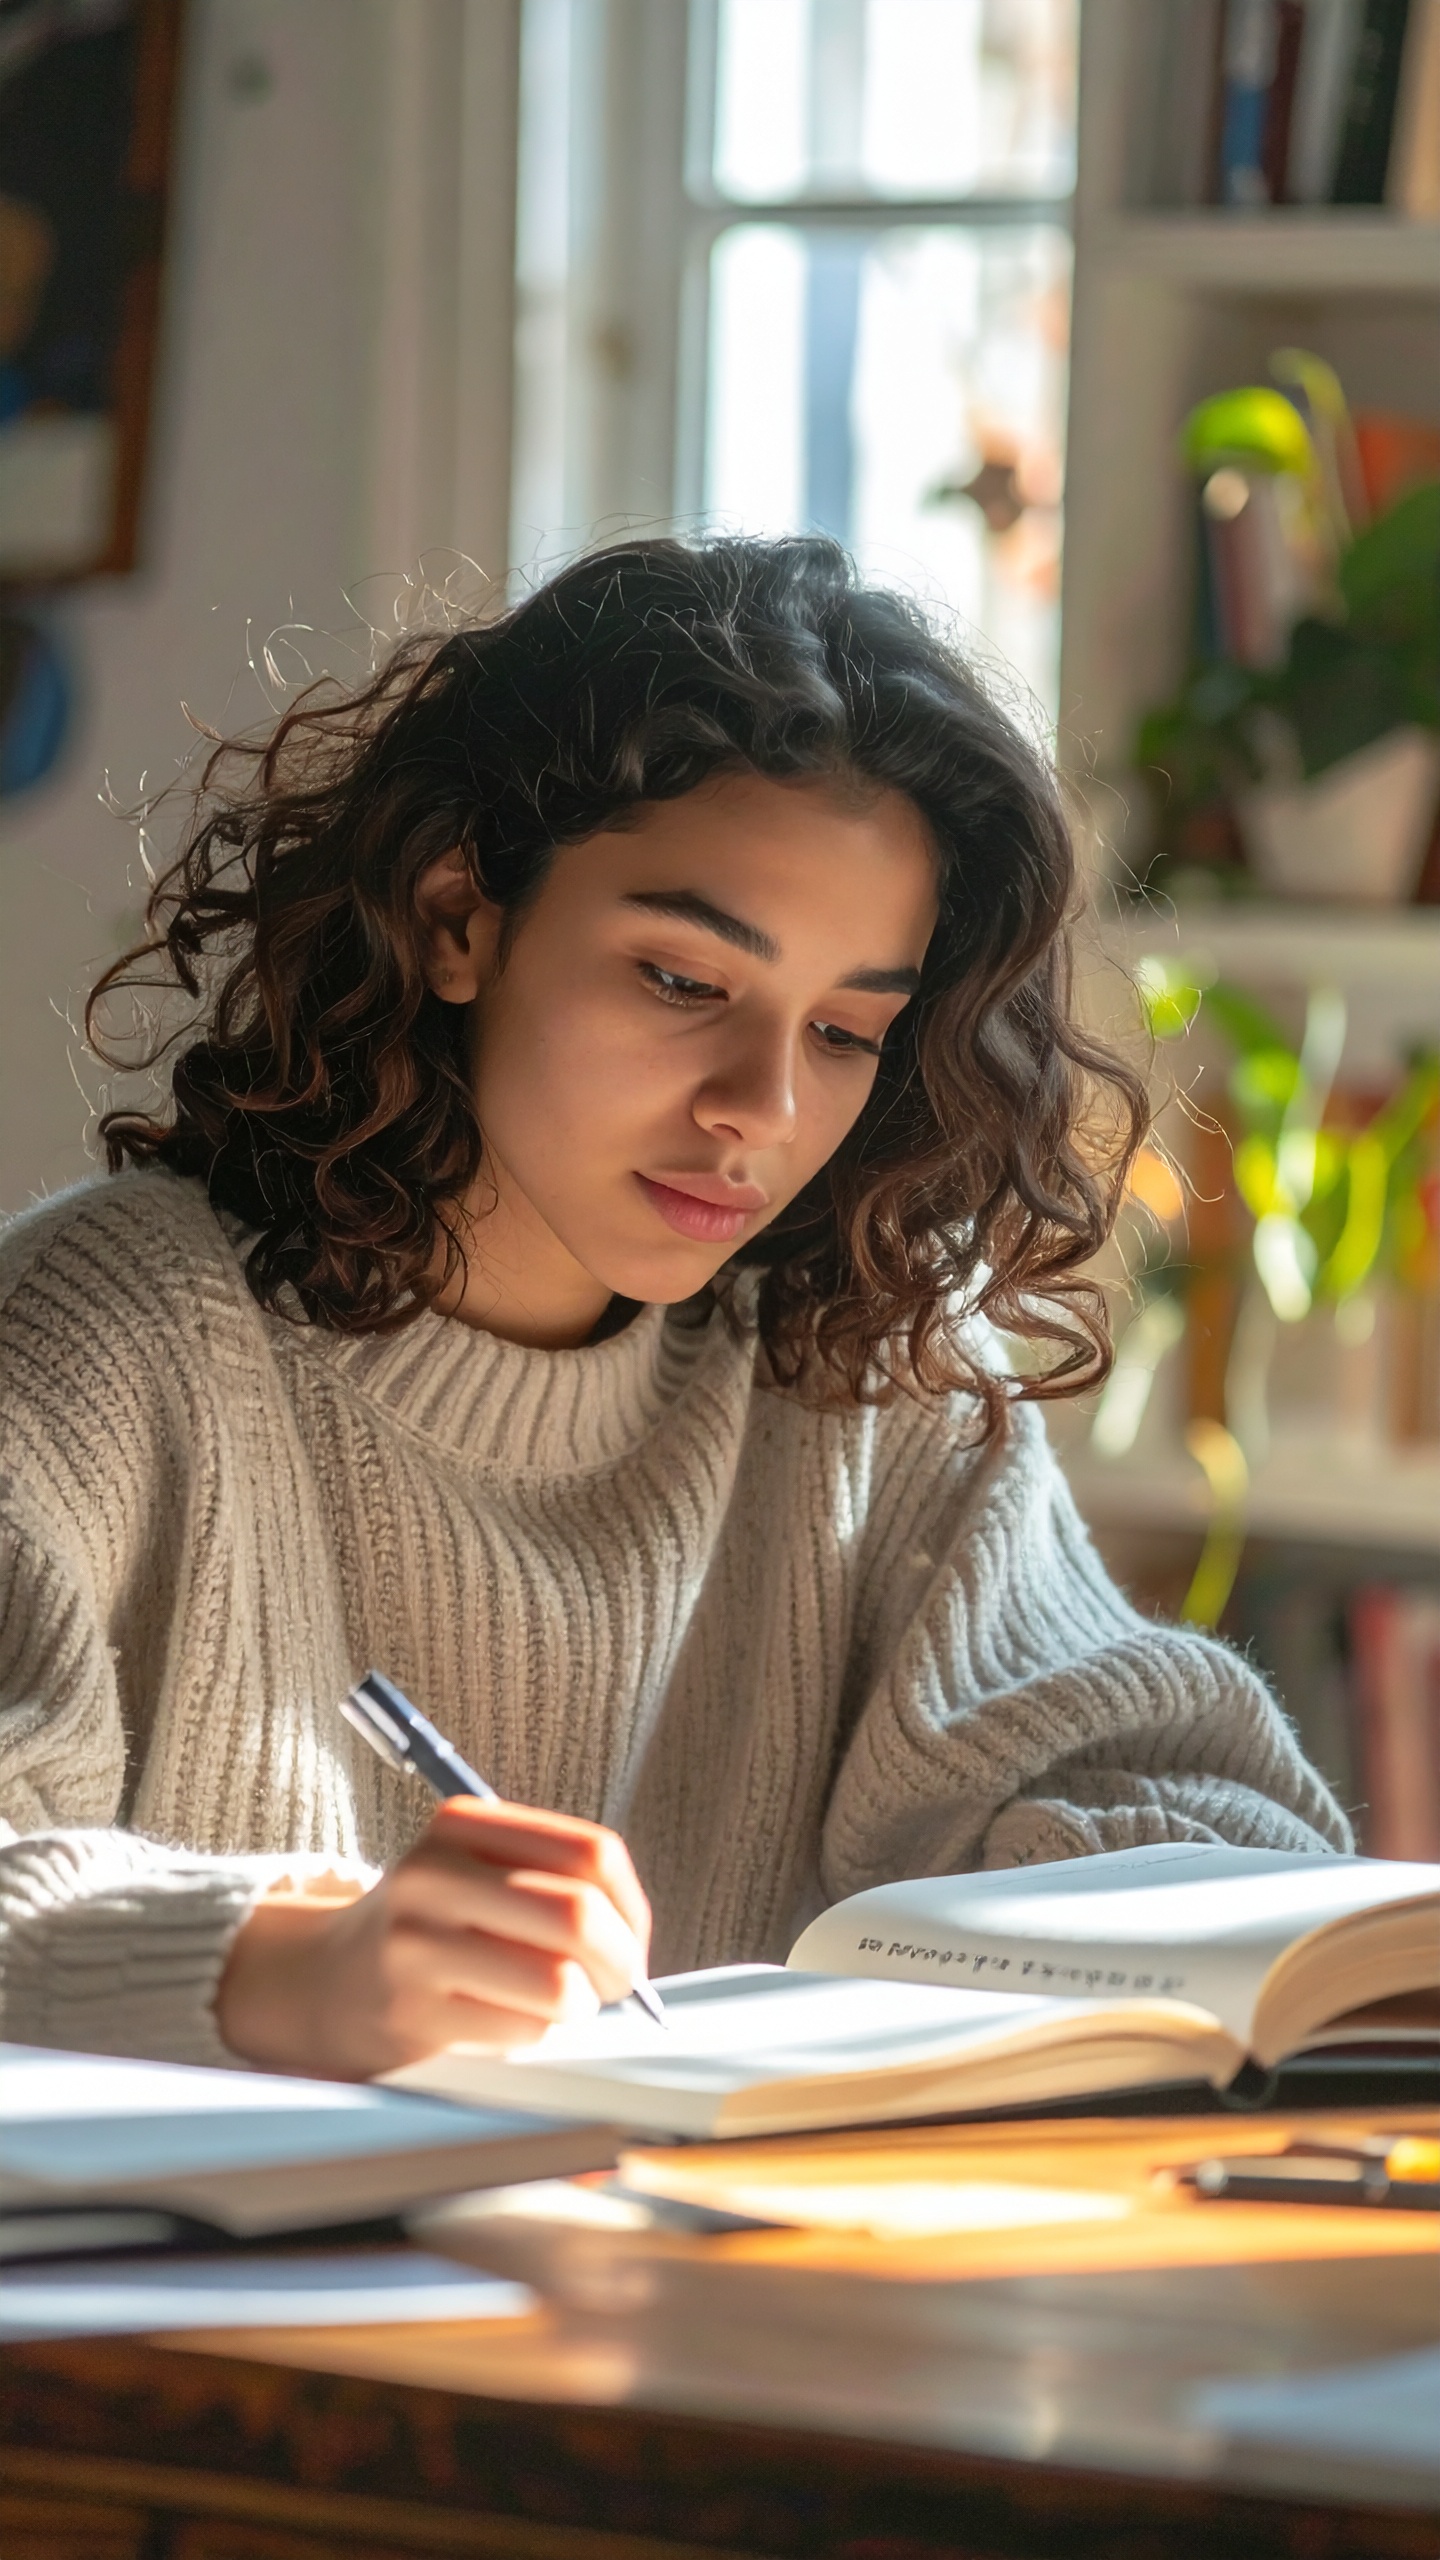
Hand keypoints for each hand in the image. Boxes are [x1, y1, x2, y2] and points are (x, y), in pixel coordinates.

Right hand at [216, 1798, 651, 2079]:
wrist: (326, 1981)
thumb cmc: (432, 1926)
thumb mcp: (477, 1870)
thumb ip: (554, 1878)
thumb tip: (634, 1936)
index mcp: (462, 1824)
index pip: (591, 1853)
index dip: (630, 1905)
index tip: (631, 1936)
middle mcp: (434, 1875)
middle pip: (578, 1915)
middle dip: (621, 1962)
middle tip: (618, 1983)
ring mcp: (417, 1946)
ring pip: (557, 1984)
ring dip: (581, 2004)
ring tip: (565, 2003)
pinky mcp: (412, 2015)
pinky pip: (520, 2031)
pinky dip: (537, 2033)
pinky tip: (511, 2023)